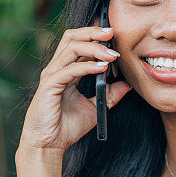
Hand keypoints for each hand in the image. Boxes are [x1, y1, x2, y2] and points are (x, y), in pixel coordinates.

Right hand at [18, 25, 131, 154]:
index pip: (78, 43)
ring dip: (94, 48)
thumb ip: (109, 95)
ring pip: (71, 48)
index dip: (95, 35)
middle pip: (72, 37)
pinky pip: (70, 70)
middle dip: (93, 31)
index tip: (115, 36)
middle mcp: (56, 69)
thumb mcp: (94, 108)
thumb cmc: (65, 127)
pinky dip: (88, 66)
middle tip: (113, 32)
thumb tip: (127, 84)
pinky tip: (103, 68)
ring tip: (112, 54)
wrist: (48, 145)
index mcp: (65, 70)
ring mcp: (51, 75)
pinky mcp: (49, 85)